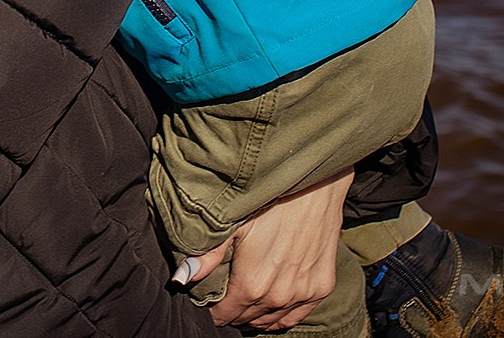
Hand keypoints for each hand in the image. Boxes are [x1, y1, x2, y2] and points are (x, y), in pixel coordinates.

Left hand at [172, 167, 353, 330]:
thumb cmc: (269, 199)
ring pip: (271, 321)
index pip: (225, 315)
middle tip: (227, 294)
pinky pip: (297, 316)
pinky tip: (271, 307)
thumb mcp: (233, 223)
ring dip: (256, 314)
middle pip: (247, 318)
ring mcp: (303, 294)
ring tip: (246, 301)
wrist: (313, 184)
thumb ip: (208, 255)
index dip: (215, 307)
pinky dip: (281, 315)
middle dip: (234, 309)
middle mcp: (278, 296)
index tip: (211, 297)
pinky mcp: (322, 288)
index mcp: (251, 284)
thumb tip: (181, 279)